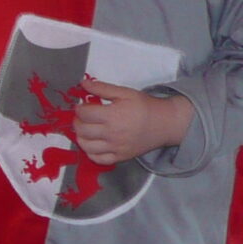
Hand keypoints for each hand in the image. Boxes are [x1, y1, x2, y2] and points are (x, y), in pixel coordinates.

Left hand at [73, 81, 191, 165]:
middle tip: (83, 117)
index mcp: (113, 116)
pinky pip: (99, 159)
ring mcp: (117, 148)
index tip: (82, 106)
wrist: (166, 123)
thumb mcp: (125, 92)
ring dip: (80, 137)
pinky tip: (92, 144)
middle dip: (78, 122)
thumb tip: (82, 83)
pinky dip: (90, 153)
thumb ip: (102, 88)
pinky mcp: (121, 157)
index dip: (79, 108)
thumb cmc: (145, 106)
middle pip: (83, 130)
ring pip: (87, 146)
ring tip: (85, 130)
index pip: (84, 114)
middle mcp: (113, 134)